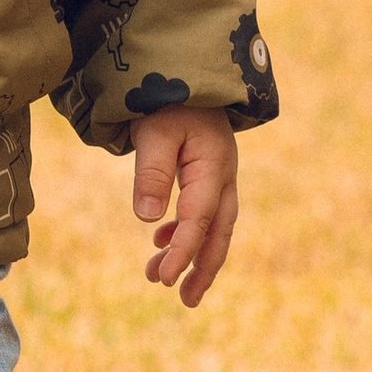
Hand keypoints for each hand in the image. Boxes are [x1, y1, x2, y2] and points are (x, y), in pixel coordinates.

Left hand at [130, 105, 239, 307]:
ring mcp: (220, 175)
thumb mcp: (153, 133)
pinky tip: (159, 240)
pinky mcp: (208, 173)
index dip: (183, 253)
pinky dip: (184, 229)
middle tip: (185, 299)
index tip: (164, 280)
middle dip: (203, 268)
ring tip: (159, 277)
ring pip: (213, 224)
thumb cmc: (168, 100)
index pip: (199, 220)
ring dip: (192, 253)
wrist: (188, 71)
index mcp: (214, 167)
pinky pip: (203, 211)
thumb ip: (152, 174)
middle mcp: (223, 176)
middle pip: (219, 231)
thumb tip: (147, 219)